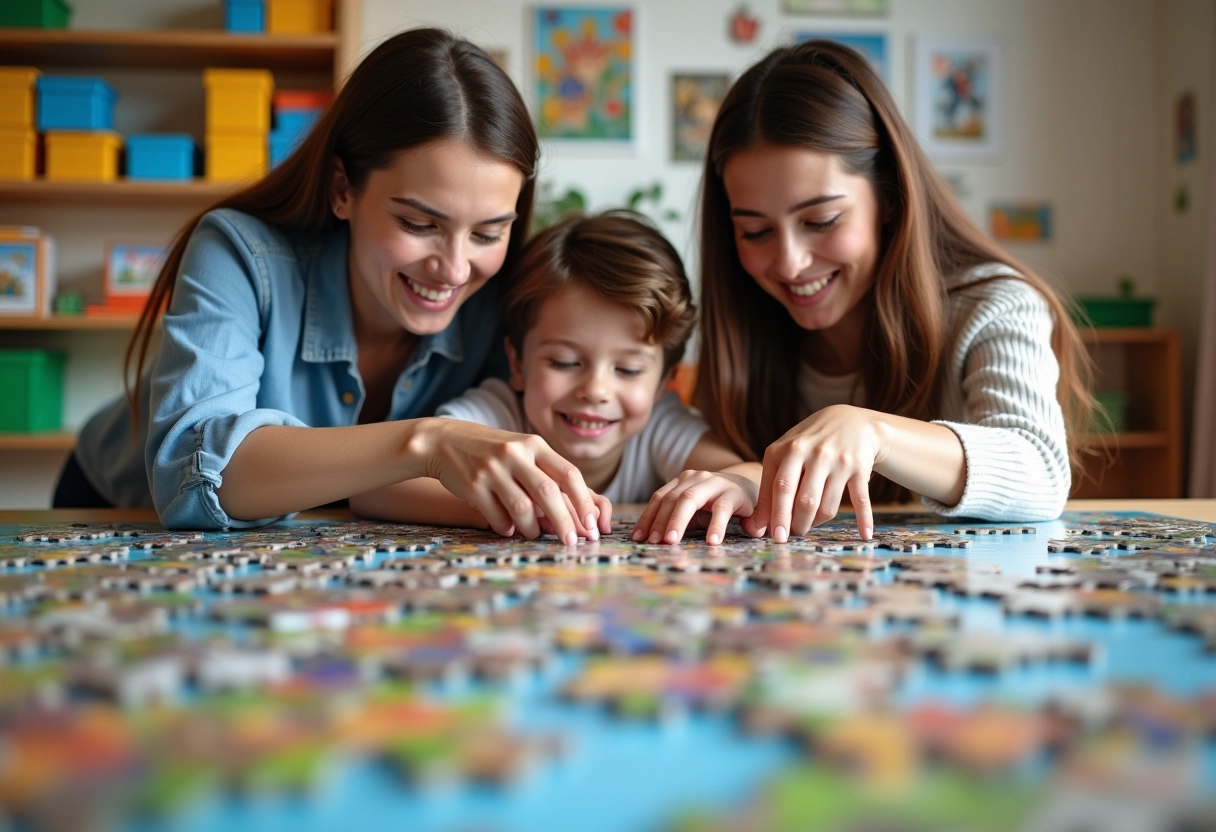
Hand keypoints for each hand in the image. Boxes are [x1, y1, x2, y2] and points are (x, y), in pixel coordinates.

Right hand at [416, 419, 600, 543]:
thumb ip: (546, 473)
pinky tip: (509, 529)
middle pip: (548, 492)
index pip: (569, 473)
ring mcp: (493, 469)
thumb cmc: (493, 452)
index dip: (583, 502)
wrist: (444, 441)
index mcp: (534, 444)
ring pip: (522, 508)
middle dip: (564, 521)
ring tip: (533, 534)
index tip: (592, 524)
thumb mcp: (522, 450)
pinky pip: (497, 516)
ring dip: (532, 529)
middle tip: (570, 542)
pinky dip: (507, 528)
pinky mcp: (473, 485)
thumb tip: (576, 512)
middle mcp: (515, 453)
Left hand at [631, 470, 758, 545]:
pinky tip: (712, 541)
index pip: (660, 498)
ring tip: (672, 541)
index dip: (647, 518)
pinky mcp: (734, 493)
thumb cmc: (714, 504)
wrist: (748, 489)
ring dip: (678, 521)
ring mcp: (714, 483)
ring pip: (691, 499)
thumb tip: (649, 541)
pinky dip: (716, 526)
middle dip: (660, 521)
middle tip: (654, 542)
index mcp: (682, 481)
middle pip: (672, 499)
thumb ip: (676, 520)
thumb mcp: (693, 512)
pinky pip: (722, 509)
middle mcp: (695, 478)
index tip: (638, 538)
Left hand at [741, 405, 883, 541]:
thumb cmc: (808, 444)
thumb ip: (768, 489)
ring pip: (828, 505)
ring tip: (810, 525)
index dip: (777, 516)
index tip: (775, 536)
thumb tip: (756, 528)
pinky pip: (860, 500)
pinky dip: (863, 519)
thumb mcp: (783, 457)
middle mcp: (815, 453)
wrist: (850, 421)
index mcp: (790, 450)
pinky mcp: (860, 468)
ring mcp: (839, 461)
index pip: (780, 488)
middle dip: (798, 525)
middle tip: (792, 536)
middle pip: (805, 500)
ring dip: (817, 523)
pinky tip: (864, 535)